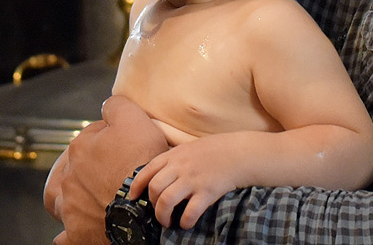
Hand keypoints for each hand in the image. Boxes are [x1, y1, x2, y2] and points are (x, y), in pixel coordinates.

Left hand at [46, 95, 168, 244]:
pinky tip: (71, 233)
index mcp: (80, 148)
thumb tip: (107, 106)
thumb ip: (116, 106)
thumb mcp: (133, 120)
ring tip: (82, 199)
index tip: (124, 147)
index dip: (109, 139)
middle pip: (75, 167)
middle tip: (107, 173)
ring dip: (68, 197)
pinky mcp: (77, 233)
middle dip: (86, 167)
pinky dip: (67, 234)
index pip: (91, 137)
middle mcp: (69, 177)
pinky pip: (65, 236)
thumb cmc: (139, 163)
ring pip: (61, 199)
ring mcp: (70, 207)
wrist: (141, 208)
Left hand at [130, 135, 246, 229]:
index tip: (133, 197)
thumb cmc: (214, 150)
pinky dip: (185, 221)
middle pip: (154, 188)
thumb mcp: (188, 148)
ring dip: (163, 216)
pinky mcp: (207, 192)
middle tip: (158, 212)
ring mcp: (192, 179)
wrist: (239, 153)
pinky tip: (186, 223)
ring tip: (167, 222)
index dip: (136, 186)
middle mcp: (179, 167)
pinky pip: (190, 212)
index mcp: (173, 155)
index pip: (146, 171)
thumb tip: (160, 174)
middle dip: (152, 205)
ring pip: (166, 201)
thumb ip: (174, 160)